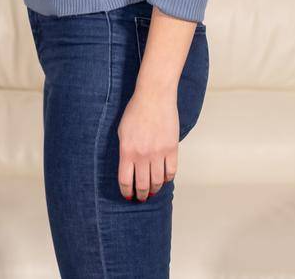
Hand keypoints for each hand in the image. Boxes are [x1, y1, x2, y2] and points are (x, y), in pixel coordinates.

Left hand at [116, 84, 178, 200]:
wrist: (154, 97)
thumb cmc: (135, 111)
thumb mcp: (122, 131)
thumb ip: (125, 151)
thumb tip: (128, 168)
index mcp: (127, 151)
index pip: (125, 180)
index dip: (126, 191)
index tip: (127, 196)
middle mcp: (143, 155)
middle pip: (142, 184)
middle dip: (140, 194)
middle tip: (140, 197)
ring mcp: (159, 153)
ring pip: (157, 181)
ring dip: (154, 189)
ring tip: (151, 191)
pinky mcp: (172, 149)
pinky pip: (171, 171)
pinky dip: (167, 179)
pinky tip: (163, 179)